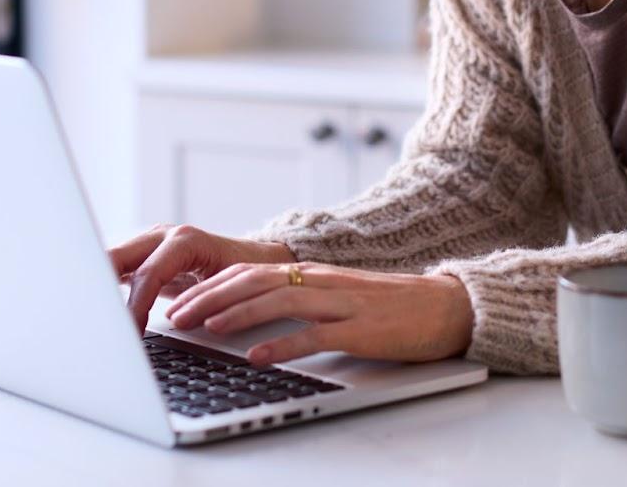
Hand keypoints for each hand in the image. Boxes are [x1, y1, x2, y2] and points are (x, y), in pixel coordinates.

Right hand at [108, 223, 295, 332]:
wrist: (254, 260)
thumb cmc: (245, 274)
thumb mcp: (224, 290)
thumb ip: (198, 304)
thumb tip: (173, 326)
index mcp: (184, 240)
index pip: (147, 275)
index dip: (134, 306)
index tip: (129, 334)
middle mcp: (161, 235)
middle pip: (115, 259)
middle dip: (101, 289)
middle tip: (94, 324)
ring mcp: (149, 243)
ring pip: (110, 263)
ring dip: (99, 289)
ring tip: (91, 321)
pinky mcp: (143, 256)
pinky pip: (118, 270)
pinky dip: (106, 289)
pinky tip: (100, 312)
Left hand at [162, 261, 474, 365]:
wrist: (448, 306)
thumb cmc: (394, 307)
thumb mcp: (340, 298)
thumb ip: (303, 302)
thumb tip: (257, 316)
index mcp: (315, 275)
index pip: (252, 271)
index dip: (213, 285)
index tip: (181, 299)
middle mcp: (324, 283)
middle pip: (257, 281)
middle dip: (213, 296)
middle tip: (178, 313)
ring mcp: (344, 304)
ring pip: (281, 300)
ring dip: (240, 313)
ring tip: (208, 327)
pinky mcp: (363, 329)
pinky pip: (317, 335)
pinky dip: (283, 345)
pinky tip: (259, 356)